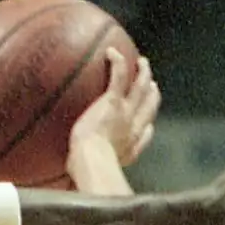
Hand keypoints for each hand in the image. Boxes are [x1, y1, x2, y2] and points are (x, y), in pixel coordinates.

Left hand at [69, 49, 159, 168]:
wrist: (92, 161)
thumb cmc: (86, 171)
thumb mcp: (91, 173)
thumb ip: (86, 168)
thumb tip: (73, 170)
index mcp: (130, 145)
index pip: (145, 131)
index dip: (148, 121)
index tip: (148, 119)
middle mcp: (134, 126)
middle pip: (149, 105)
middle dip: (152, 93)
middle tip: (151, 83)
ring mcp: (126, 111)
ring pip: (141, 86)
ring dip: (143, 72)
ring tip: (141, 61)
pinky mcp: (114, 101)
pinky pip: (120, 75)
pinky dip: (119, 62)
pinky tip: (112, 52)